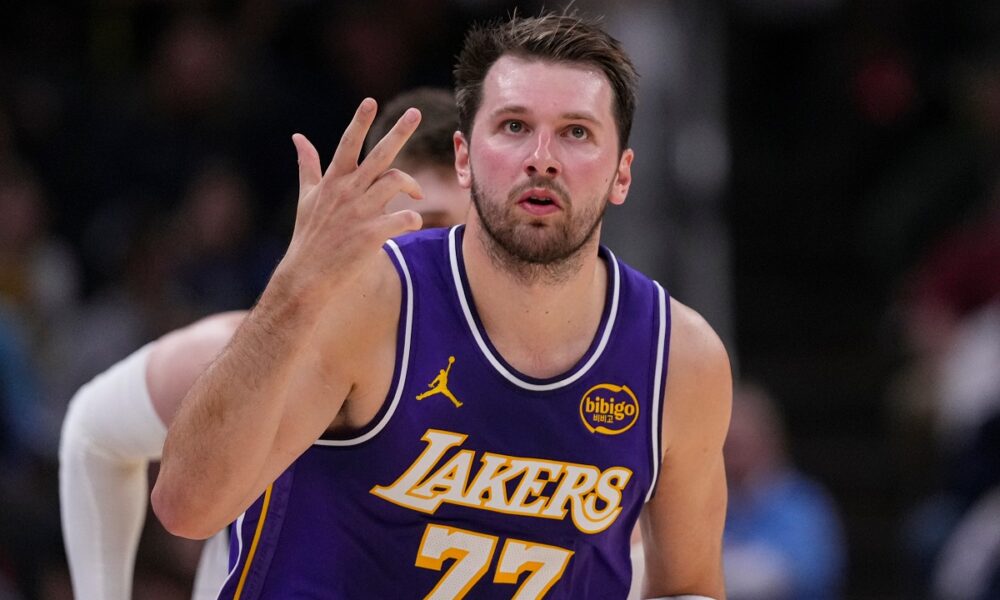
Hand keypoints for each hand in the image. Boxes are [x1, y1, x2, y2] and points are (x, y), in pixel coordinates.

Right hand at [279, 98, 423, 298]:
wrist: (307, 276)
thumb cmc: (309, 236)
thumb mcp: (307, 197)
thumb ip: (308, 165)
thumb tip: (298, 137)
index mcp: (334, 181)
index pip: (348, 144)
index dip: (359, 121)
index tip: (370, 101)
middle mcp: (348, 191)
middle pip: (379, 154)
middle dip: (399, 131)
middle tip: (415, 112)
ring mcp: (360, 212)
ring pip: (396, 182)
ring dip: (412, 185)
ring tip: (416, 194)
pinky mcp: (371, 234)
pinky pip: (404, 218)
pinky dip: (412, 219)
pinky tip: (412, 224)